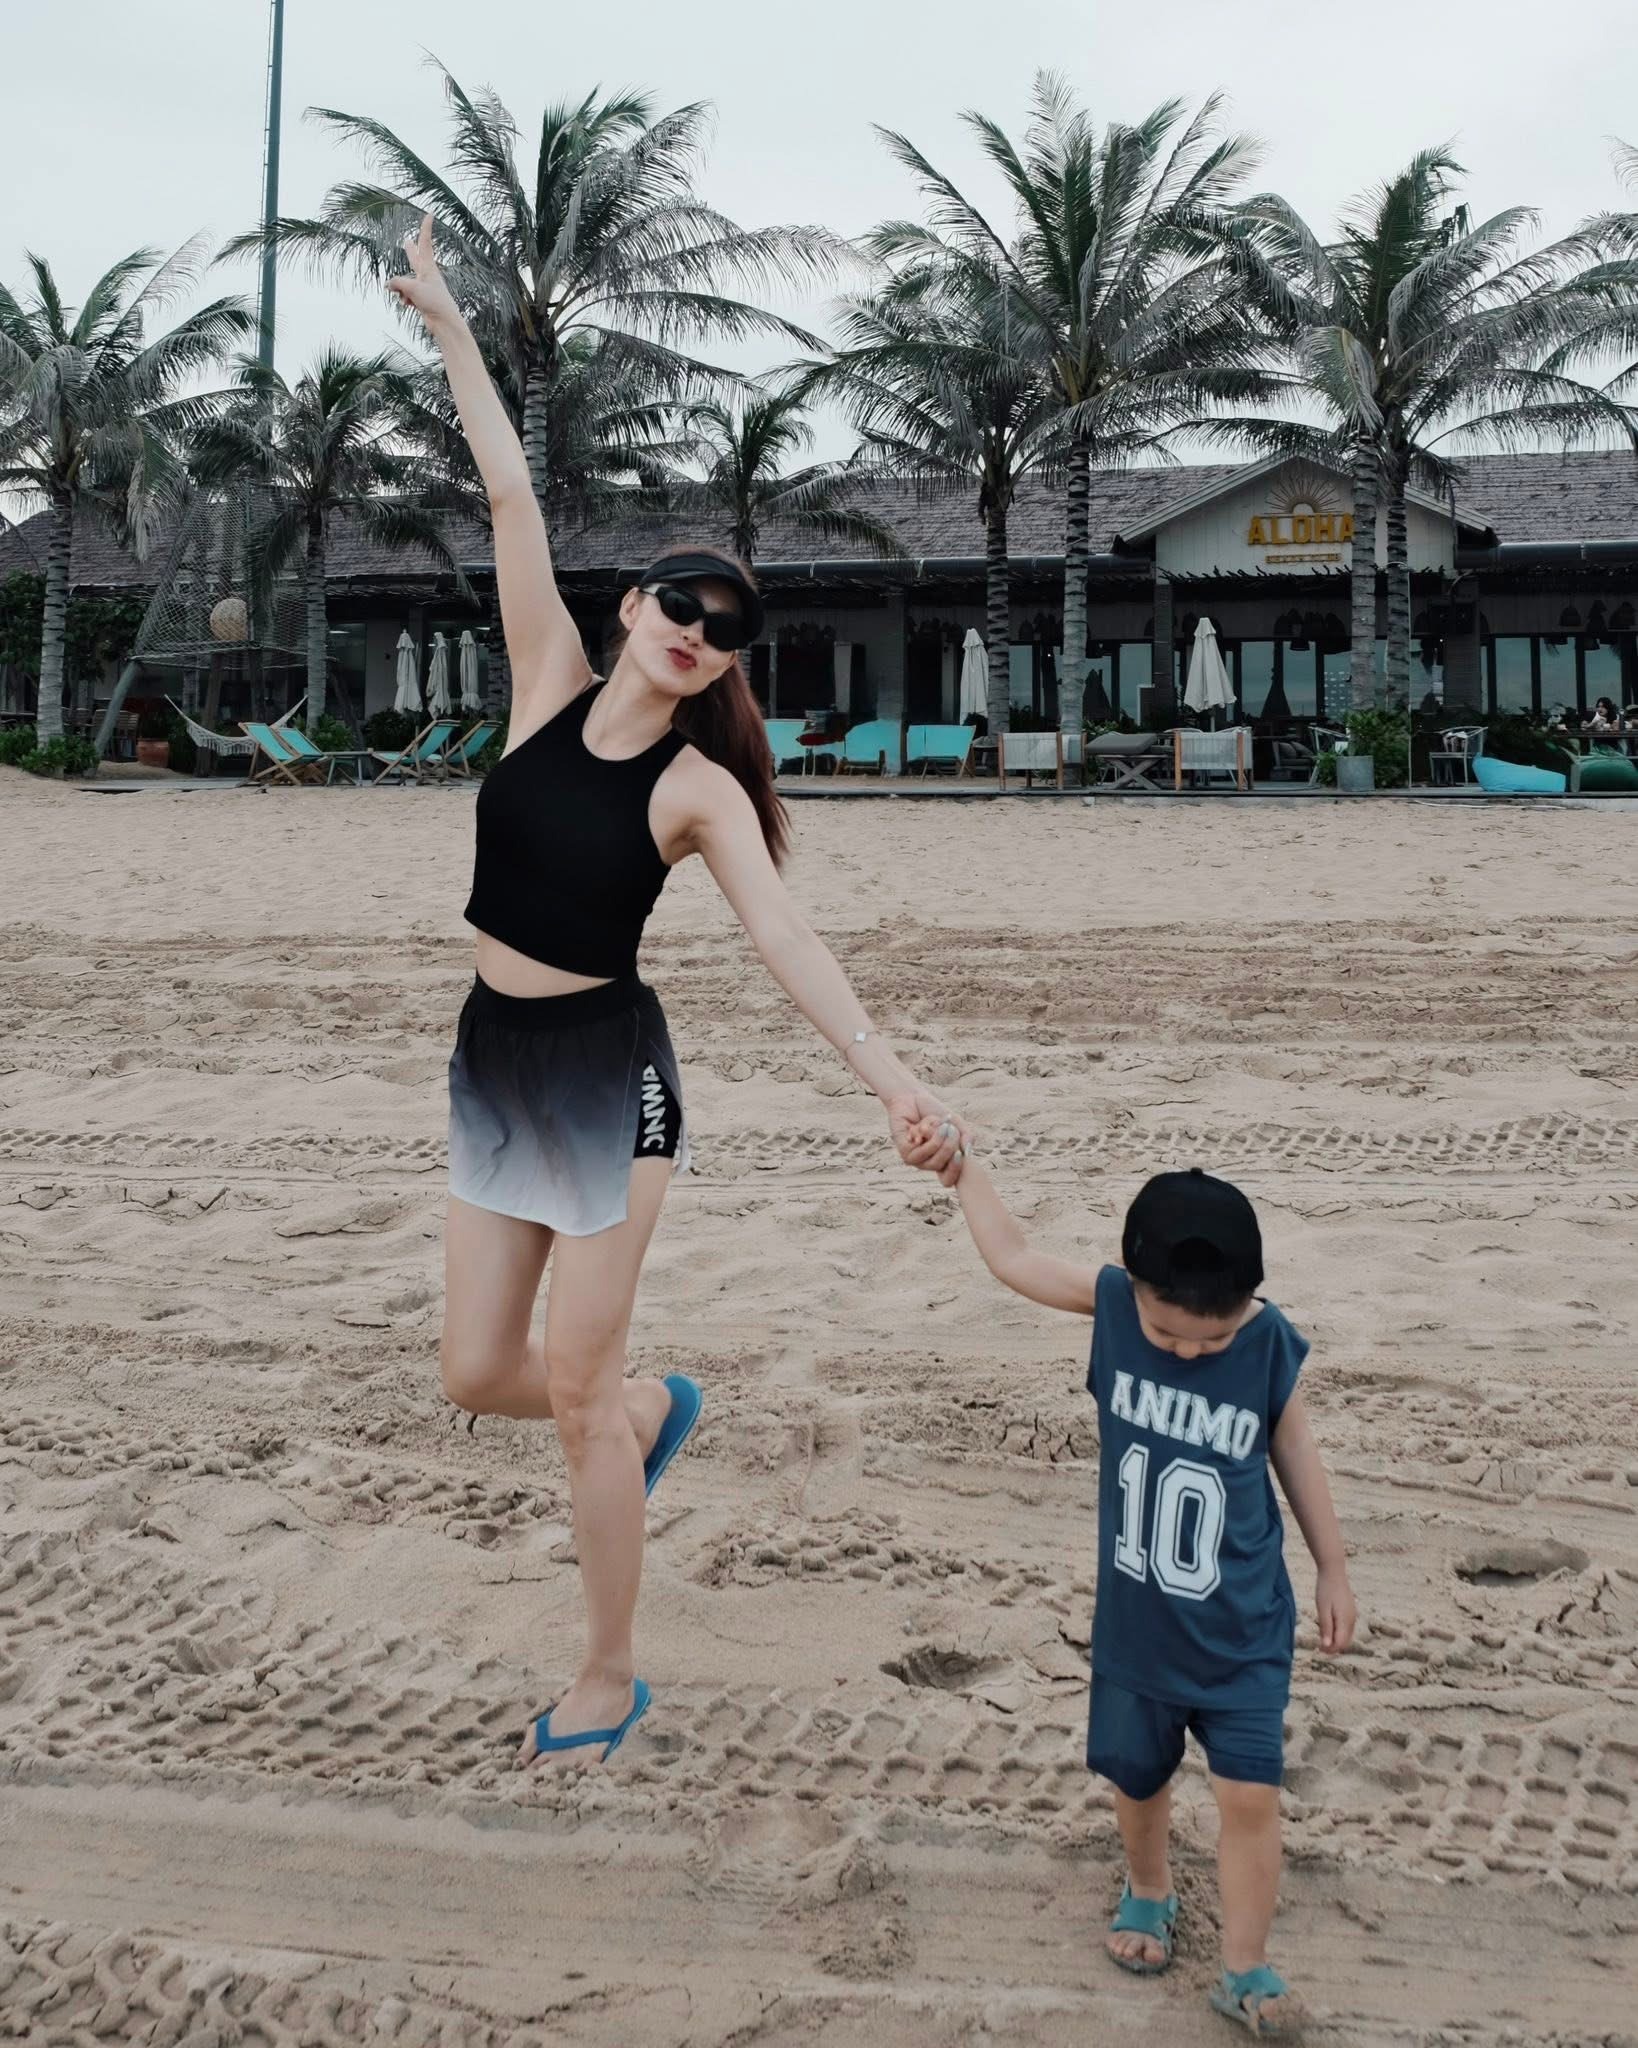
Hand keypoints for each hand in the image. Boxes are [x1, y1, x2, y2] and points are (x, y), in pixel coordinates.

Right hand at [386, 213, 461, 329]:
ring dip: (402, 290)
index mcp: (428, 267)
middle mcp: (426, 275)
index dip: (426, 228)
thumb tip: (388, 285)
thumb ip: (397, 282)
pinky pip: (406, 296)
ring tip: (408, 299)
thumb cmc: (433, 302)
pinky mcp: (421, 299)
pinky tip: (409, 306)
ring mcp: (424, 287)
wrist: (444, 323)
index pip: (425, 243)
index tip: (431, 214)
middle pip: (415, 259)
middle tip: (407, 241)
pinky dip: (405, 300)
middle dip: (410, 251)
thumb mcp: (411, 288)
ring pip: (404, 283)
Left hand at [886, 1091, 968, 1181]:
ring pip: (934, 1162)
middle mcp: (928, 1163)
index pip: (949, 1178)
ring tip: (938, 1124)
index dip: (956, 1171)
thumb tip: (968, 1152)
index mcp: (942, 1160)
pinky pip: (920, 1152)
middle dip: (950, 1147)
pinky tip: (921, 1125)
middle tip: (950, 1129)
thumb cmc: (934, 1111)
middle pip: (944, 1168)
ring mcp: (916, 1160)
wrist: (912, 1098)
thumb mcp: (956, 1123)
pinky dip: (926, 1135)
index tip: (962, 1155)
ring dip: (938, 1140)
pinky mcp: (904, 1152)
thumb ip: (966, 1136)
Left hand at [1315, 1566, 1355, 1653]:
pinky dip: (1339, 1632)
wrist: (1333, 1572)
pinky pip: (1347, 1628)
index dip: (1330, 1650)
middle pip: (1345, 1642)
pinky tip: (1328, 1628)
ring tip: (1322, 1637)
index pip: (1340, 1643)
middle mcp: (1352, 1620)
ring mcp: (1353, 1615)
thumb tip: (1327, 1646)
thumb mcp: (1322, 1609)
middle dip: (1334, 1647)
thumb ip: (1326, 1628)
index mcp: (1345, 1621)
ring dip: (1336, 1640)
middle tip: (1319, 1647)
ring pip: (1347, 1635)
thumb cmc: (1325, 1589)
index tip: (1319, 1650)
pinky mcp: (1351, 1611)